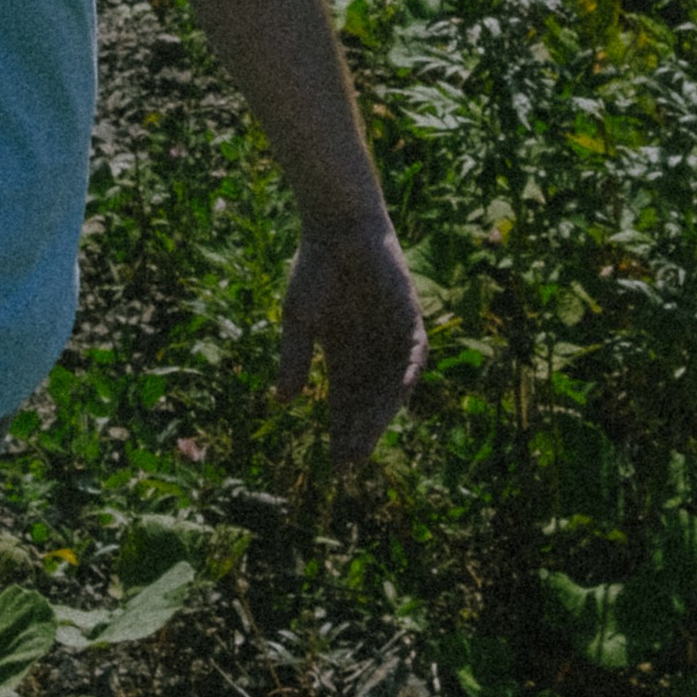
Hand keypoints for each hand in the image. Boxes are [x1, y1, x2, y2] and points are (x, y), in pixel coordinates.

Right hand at [275, 208, 426, 467]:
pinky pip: (415, 353)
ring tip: (368, 440)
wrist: (337, 228)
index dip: (341, 436)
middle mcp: (371, 355)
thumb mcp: (298, 319)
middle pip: (369, 406)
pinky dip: (409, 373)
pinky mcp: (410, 318)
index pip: (345, 406)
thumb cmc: (315, 269)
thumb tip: (281, 402)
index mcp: (343, 358)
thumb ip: (294, 358)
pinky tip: (400, 392)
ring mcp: (392, 338)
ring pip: (391, 389)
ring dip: (382, 414)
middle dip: (361, 434)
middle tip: (351, 462)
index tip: (337, 467)